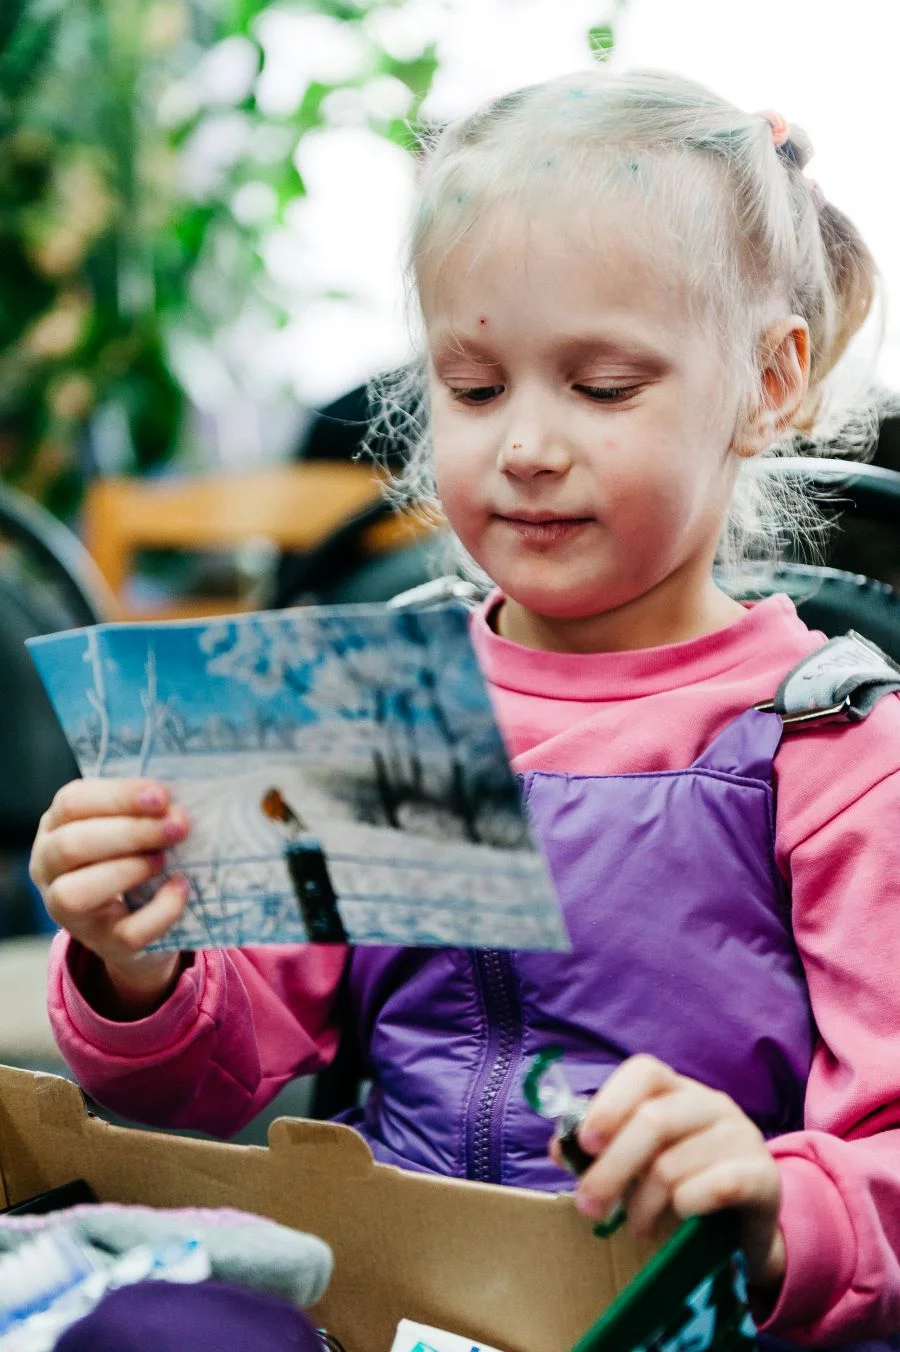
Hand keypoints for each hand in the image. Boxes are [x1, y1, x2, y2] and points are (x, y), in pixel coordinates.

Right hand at [30, 778, 191, 1016]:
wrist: (141, 922)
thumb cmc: (134, 855)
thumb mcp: (128, 826)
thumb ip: (144, 809)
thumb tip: (178, 800)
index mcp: (55, 827)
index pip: (72, 802)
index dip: (118, 796)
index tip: (162, 795)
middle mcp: (49, 870)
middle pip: (72, 845)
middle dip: (131, 832)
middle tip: (178, 825)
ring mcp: (70, 914)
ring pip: (75, 893)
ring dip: (129, 870)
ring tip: (165, 858)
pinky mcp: (105, 945)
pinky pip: (128, 932)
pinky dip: (161, 909)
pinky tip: (180, 886)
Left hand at [556, 1054, 785, 1293]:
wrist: (748, 1226)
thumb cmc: (686, 1182)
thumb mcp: (642, 1161)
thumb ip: (602, 1149)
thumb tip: (560, 1148)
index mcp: (678, 1090)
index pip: (644, 1072)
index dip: (610, 1103)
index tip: (586, 1144)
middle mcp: (712, 1104)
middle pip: (653, 1120)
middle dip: (612, 1168)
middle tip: (589, 1206)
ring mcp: (742, 1135)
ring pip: (673, 1164)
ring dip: (643, 1204)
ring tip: (636, 1227)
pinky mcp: (764, 1175)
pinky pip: (715, 1187)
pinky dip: (686, 1207)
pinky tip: (679, 1218)